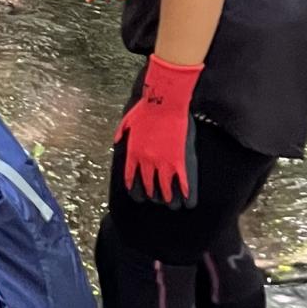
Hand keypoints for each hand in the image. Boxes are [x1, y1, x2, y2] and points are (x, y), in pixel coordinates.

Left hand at [115, 55, 202, 208]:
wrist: (164, 102)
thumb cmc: (146, 108)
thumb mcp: (126, 122)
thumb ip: (121, 134)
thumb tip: (117, 141)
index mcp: (133, 153)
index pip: (130, 178)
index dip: (134, 189)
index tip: (138, 196)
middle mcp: (146, 161)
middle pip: (148, 187)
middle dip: (152, 196)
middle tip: (158, 201)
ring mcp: (163, 162)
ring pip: (165, 189)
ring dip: (169, 199)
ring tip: (173, 205)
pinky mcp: (180, 160)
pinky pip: (183, 183)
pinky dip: (186, 194)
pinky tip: (189, 202)